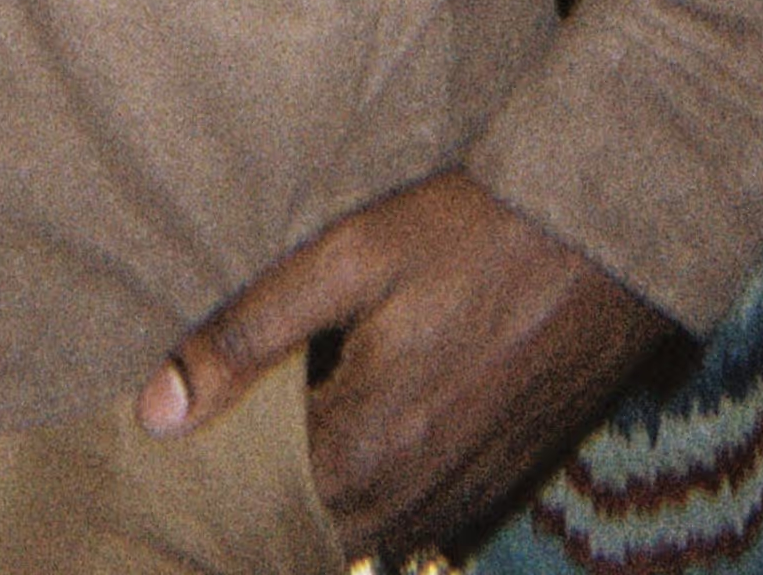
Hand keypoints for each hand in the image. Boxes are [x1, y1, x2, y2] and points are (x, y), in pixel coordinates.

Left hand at [139, 170, 666, 561]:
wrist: (607, 237)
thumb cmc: (475, 231)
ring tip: (272, 434)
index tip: (170, 444)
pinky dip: (370, 495)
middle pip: (303, 530)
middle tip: (213, 438)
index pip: (253, 504)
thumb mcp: (351, 256)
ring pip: (357, 531)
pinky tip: (351, 434)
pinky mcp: (494, 484)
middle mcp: (412, 498)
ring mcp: (461, 500)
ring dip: (313, 498)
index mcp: (365, 447)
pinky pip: (411, 520)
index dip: (206, 477)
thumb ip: (249, 335)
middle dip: (254, 495)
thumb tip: (155, 413)